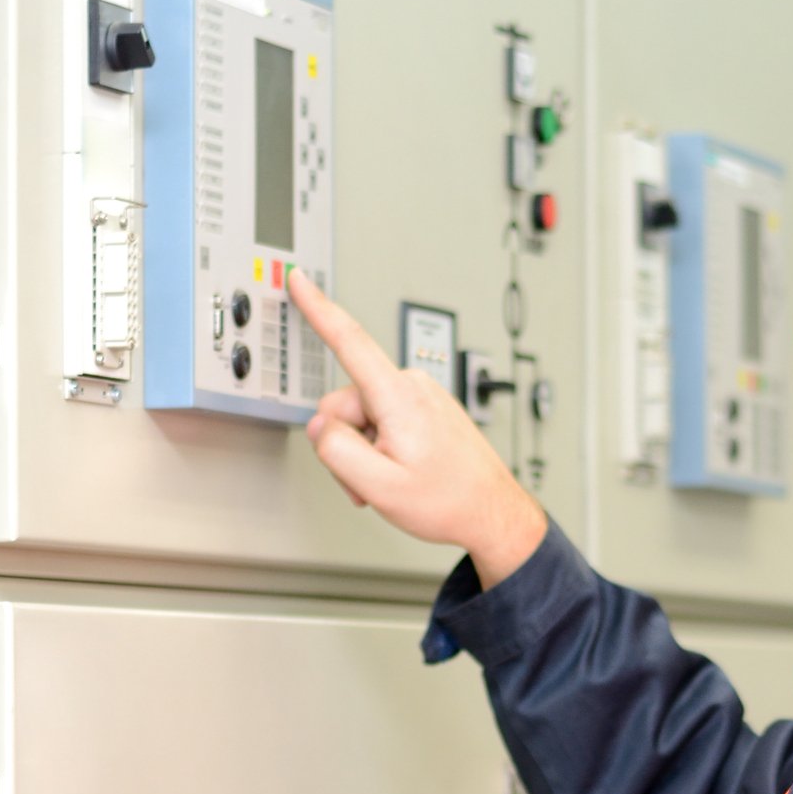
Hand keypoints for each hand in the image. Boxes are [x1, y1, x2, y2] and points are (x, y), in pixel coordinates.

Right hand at [288, 267, 546, 586]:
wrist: (492, 512)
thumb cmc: (449, 501)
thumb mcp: (380, 487)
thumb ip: (337, 452)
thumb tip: (320, 426)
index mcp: (400, 398)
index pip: (350, 341)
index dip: (318, 309)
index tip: (300, 280)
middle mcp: (413, 387)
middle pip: (344, 402)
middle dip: (346, 443)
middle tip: (369, 480)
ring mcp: (423, 396)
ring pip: (363, 416)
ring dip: (365, 451)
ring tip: (391, 480)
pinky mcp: (427, 408)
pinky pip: (384, 421)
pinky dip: (383, 447)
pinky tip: (402, 471)